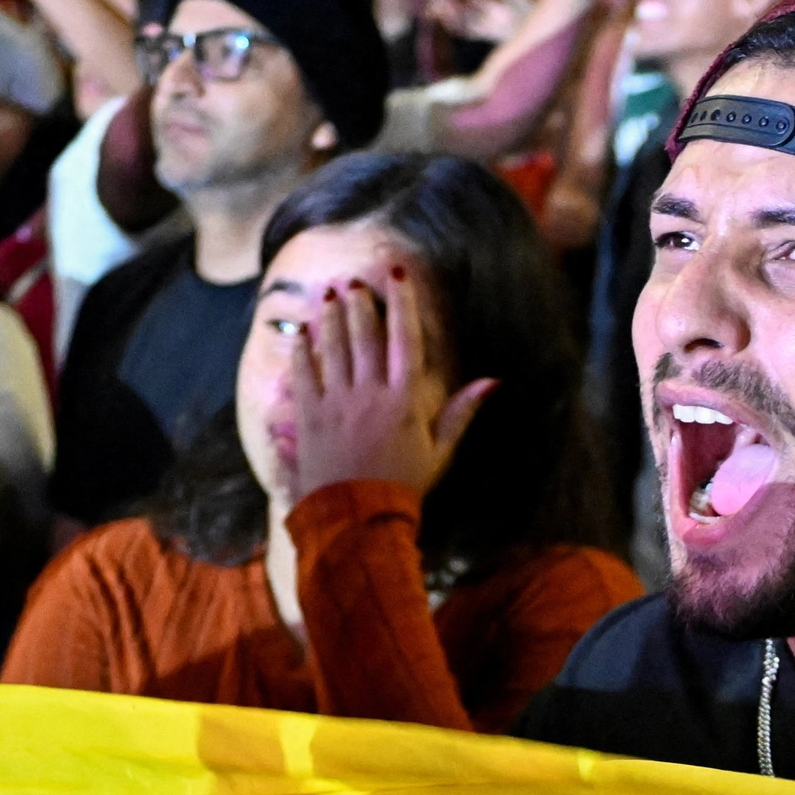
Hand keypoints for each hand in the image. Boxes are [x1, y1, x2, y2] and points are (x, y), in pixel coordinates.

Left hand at [268, 268, 492, 507]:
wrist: (358, 519)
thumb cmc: (404, 487)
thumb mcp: (440, 451)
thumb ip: (462, 412)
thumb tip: (492, 381)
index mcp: (405, 400)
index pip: (406, 338)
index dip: (402, 302)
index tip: (397, 274)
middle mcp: (370, 394)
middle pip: (365, 334)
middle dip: (360, 303)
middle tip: (354, 281)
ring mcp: (337, 403)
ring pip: (333, 347)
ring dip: (331, 317)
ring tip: (330, 294)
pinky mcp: (310, 418)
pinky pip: (304, 374)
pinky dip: (302, 350)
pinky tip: (302, 333)